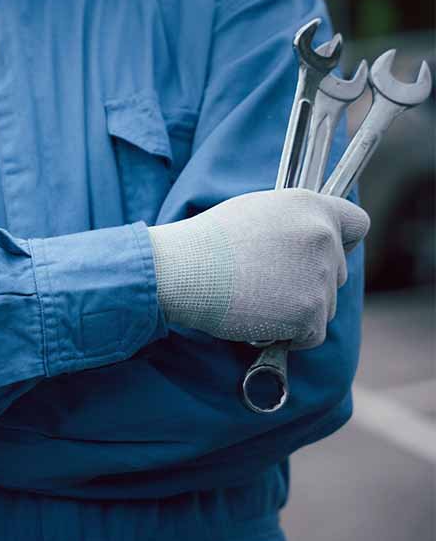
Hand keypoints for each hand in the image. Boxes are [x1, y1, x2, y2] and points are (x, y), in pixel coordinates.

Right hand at [148, 189, 369, 349]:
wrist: (182, 270)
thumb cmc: (208, 243)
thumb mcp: (256, 213)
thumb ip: (293, 225)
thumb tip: (308, 247)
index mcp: (311, 206)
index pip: (357, 224)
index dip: (341, 242)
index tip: (318, 255)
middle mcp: (323, 236)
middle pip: (337, 273)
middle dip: (308, 283)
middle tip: (264, 282)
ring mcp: (319, 276)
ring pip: (326, 306)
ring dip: (297, 311)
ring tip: (254, 297)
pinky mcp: (310, 312)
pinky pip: (312, 334)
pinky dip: (289, 335)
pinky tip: (259, 317)